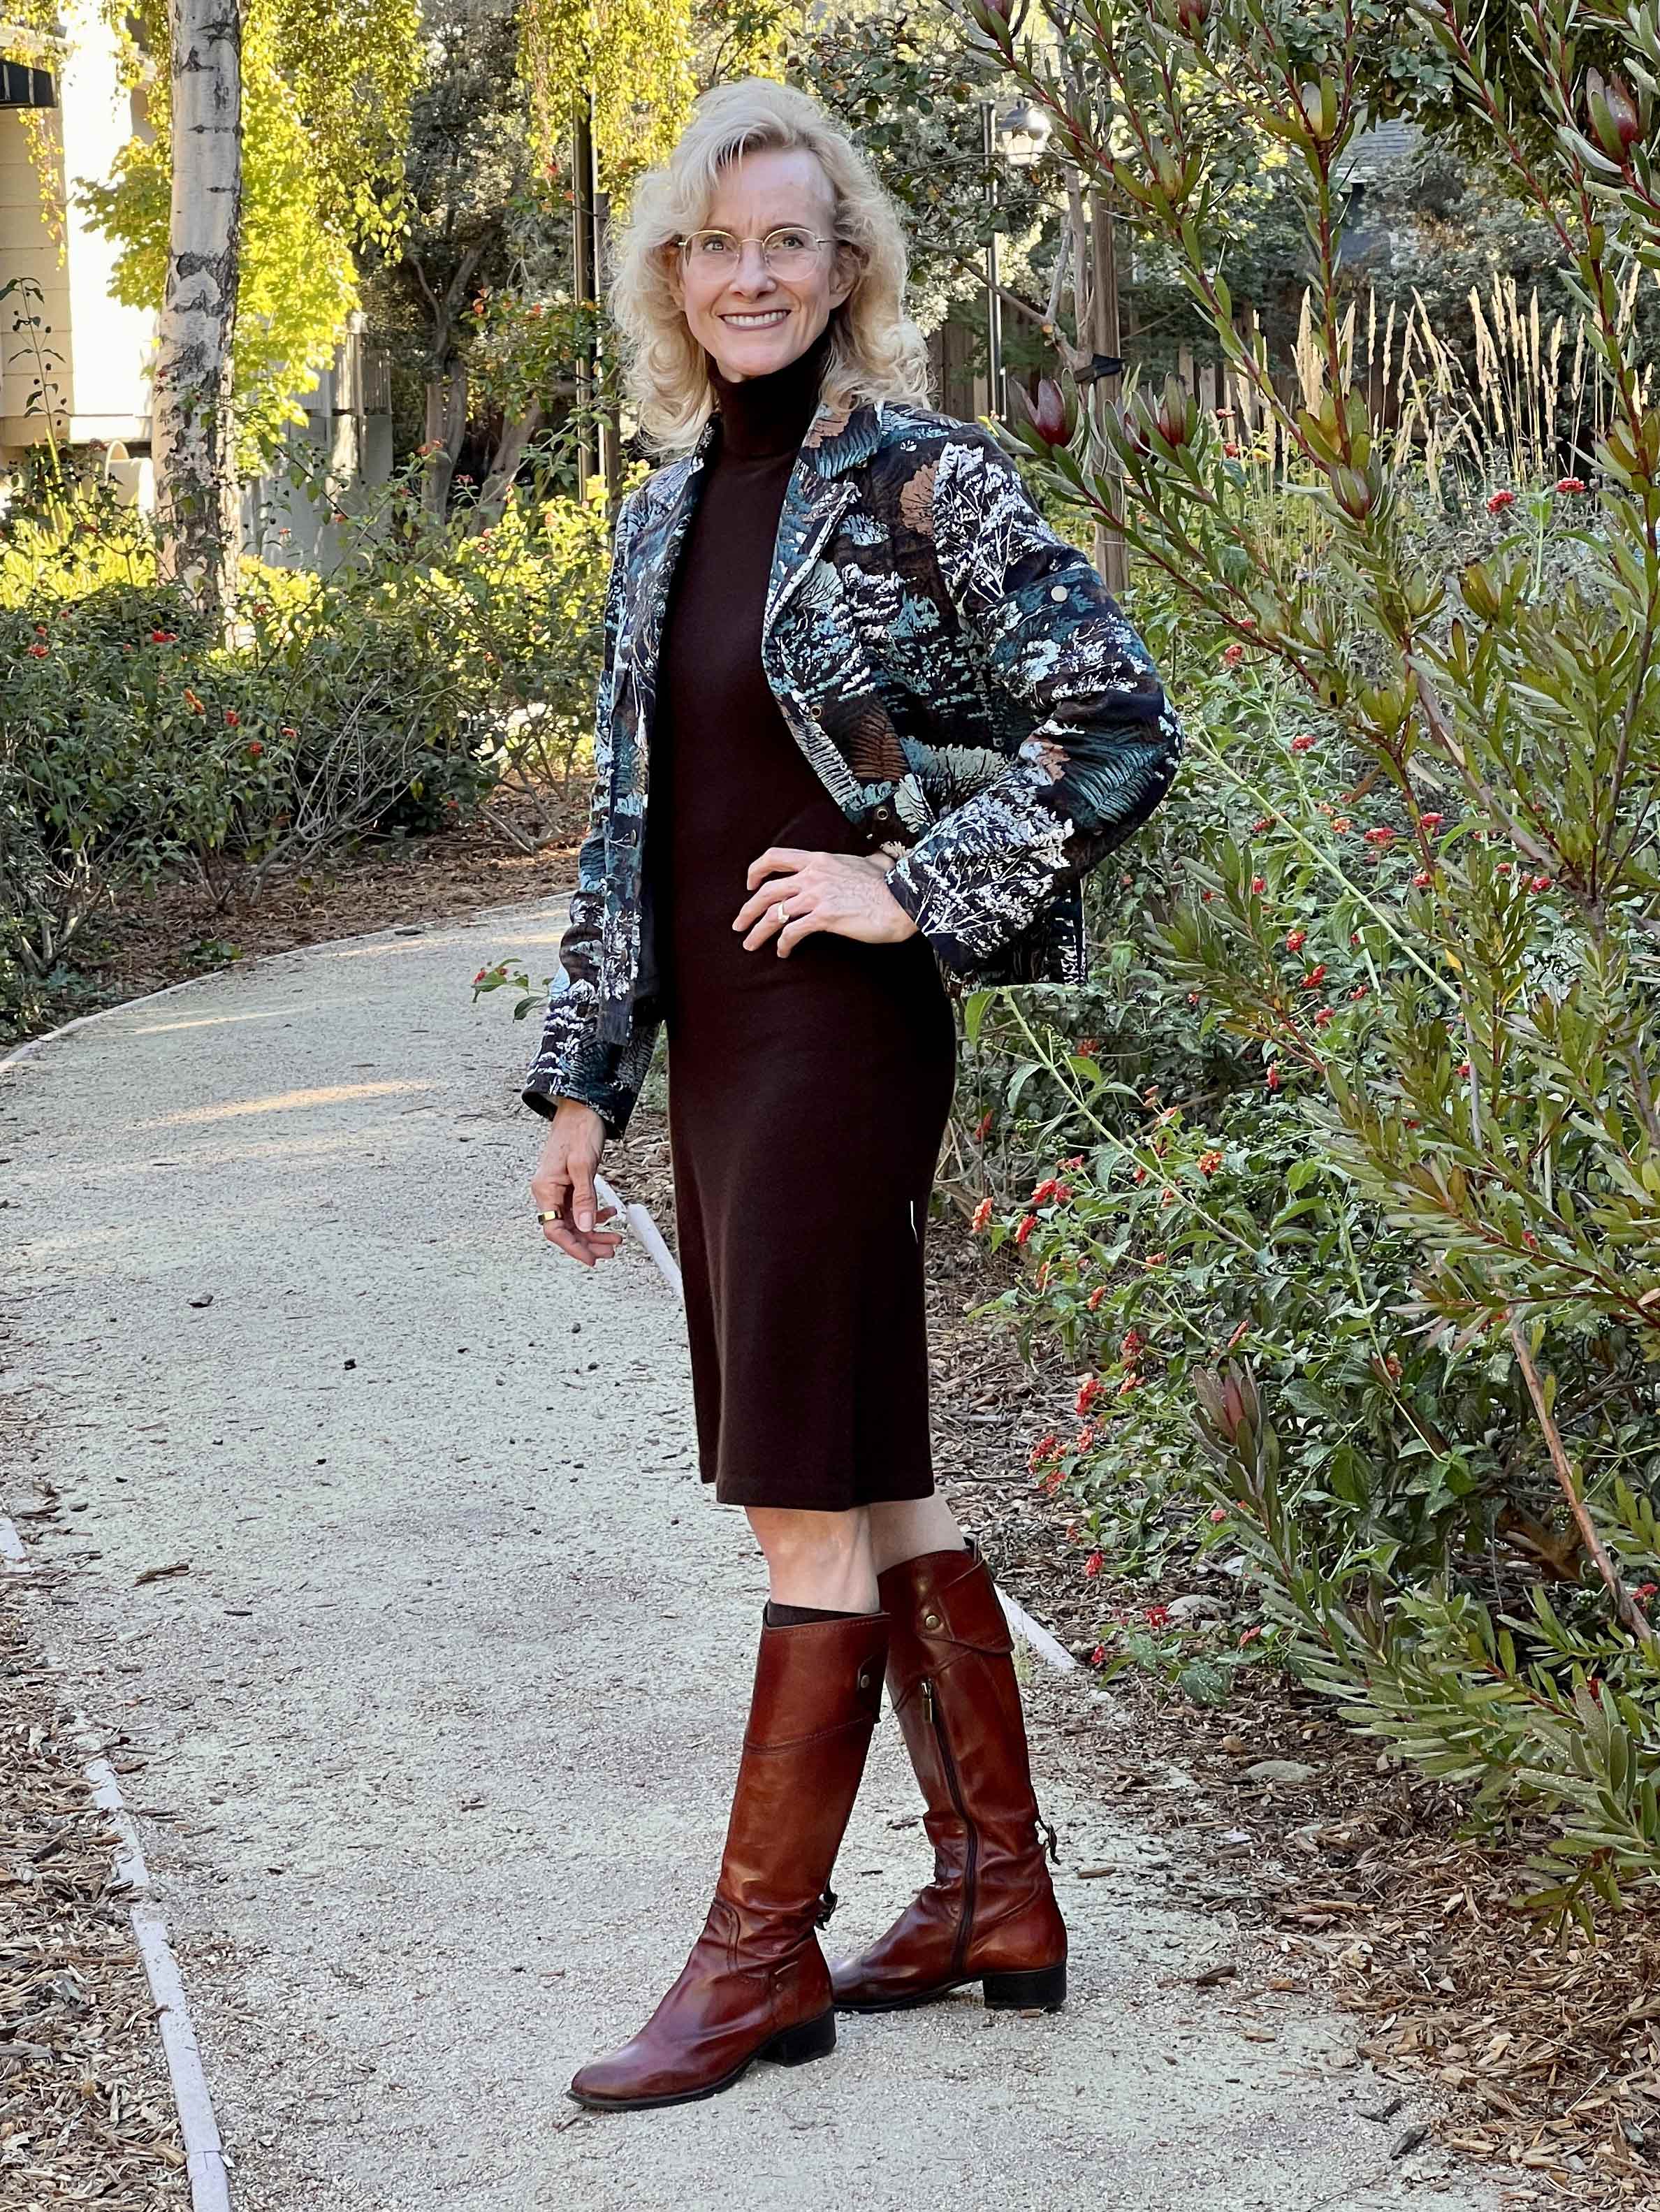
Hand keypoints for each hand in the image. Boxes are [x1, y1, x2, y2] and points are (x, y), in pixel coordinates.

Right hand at [530, 1099, 623, 1266]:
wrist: (581, 1108)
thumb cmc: (578, 1130)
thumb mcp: (583, 1165)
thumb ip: (585, 1198)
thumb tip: (586, 1226)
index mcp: (545, 1189)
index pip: (554, 1229)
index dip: (573, 1247)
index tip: (590, 1258)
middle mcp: (549, 1192)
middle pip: (566, 1229)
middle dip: (588, 1242)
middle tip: (610, 1251)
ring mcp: (560, 1189)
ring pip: (576, 1221)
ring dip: (595, 1231)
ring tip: (615, 1239)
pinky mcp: (571, 1184)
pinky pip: (581, 1208)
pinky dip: (596, 1214)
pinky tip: (611, 1214)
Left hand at [732, 846, 919, 955]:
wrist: (904, 900)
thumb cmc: (892, 884)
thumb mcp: (874, 862)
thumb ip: (867, 860)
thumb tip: (877, 859)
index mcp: (819, 860)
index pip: (775, 857)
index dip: (756, 870)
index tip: (749, 884)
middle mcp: (812, 875)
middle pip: (766, 891)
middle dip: (747, 910)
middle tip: (739, 924)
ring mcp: (816, 896)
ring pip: (773, 914)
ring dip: (757, 931)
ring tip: (750, 944)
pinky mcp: (823, 917)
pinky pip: (792, 932)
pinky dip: (782, 944)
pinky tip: (783, 952)